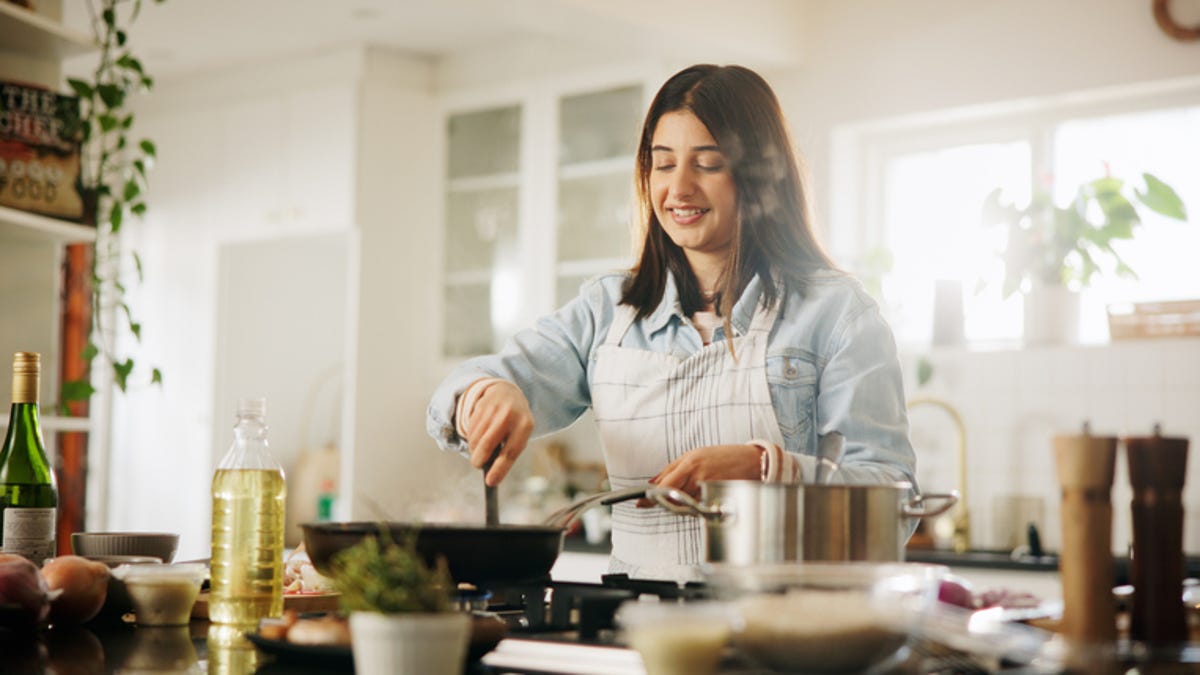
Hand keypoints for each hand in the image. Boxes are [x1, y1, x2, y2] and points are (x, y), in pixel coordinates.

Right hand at [464, 380, 533, 486]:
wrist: (507, 393)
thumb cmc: (515, 423)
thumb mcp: (520, 434)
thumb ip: (508, 451)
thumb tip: (493, 474)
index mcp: (525, 426)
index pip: (510, 452)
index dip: (500, 469)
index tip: (490, 482)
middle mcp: (509, 416)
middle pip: (488, 445)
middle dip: (479, 460)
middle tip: (478, 465)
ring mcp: (493, 410)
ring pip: (476, 439)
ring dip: (475, 449)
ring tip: (482, 446)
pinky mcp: (480, 406)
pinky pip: (470, 430)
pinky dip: (472, 438)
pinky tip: (480, 433)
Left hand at [637, 444, 760, 506]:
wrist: (754, 461)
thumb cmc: (724, 457)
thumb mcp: (697, 456)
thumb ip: (674, 468)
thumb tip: (653, 482)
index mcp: (690, 461)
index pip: (664, 481)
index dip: (651, 494)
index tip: (641, 501)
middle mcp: (696, 472)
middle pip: (670, 493)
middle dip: (660, 501)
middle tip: (650, 504)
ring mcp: (707, 484)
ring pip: (684, 503)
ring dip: (678, 505)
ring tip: (682, 499)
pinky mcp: (717, 495)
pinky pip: (698, 507)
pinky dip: (693, 507)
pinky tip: (697, 502)